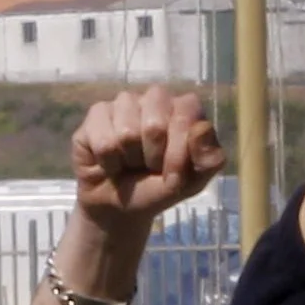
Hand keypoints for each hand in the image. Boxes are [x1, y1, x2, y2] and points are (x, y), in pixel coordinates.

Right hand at [70, 87, 223, 242]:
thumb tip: (202, 127)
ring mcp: (124, 103)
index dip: (180, 152)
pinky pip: (104, 142)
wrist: (120, 207)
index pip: (186, 116)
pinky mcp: (96, 114)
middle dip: (153, 158)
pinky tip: (110, 162)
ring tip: (129, 163)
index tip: (175, 174)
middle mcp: (155, 98)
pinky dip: (109, 163)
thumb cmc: (159, 187)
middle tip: (149, 167)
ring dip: (129, 160)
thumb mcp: (194, 181)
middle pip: (155, 125)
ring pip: (127, 133)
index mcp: (184, 108)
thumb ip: (208, 157)